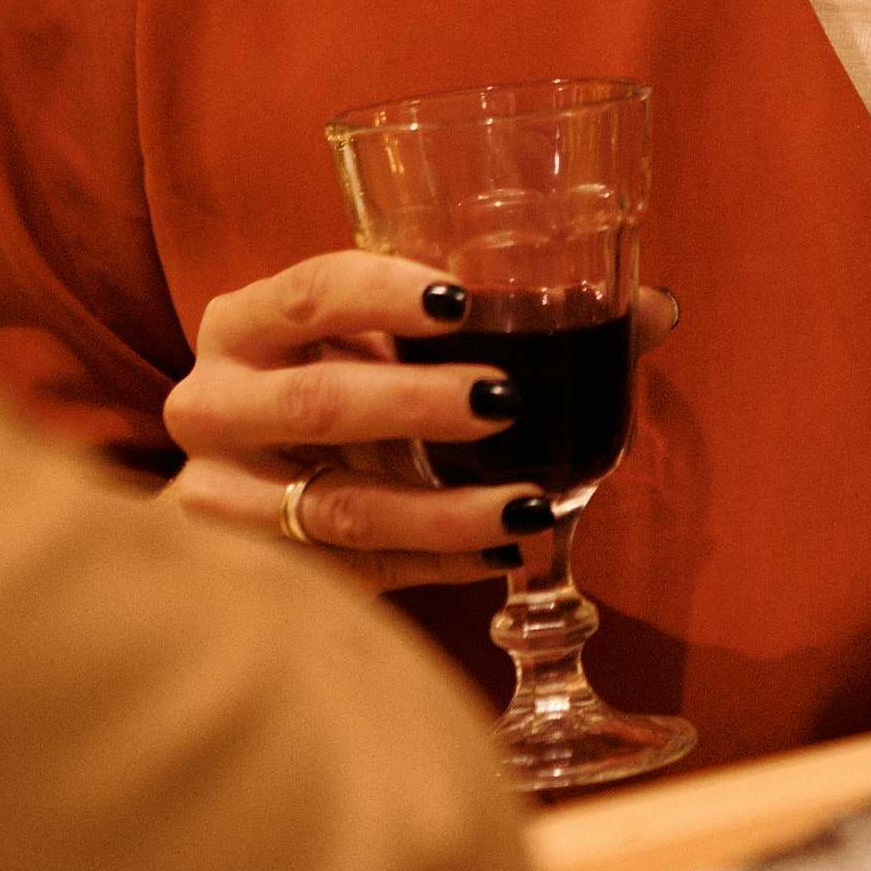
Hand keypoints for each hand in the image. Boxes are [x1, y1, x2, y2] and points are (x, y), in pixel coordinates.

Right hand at [161, 249, 678, 593]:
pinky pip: (357, 576)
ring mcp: (224, 500)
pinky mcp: (256, 579)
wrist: (241, 491)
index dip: (380, 292)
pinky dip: (436, 564)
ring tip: (529, 503)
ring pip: (340, 508)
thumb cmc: (333, 387)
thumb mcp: (380, 346)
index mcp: (241, 326)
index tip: (461, 298)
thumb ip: (492, 319)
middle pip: (315, 403)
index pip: (306, 292)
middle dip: (415, 403)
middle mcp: (214, 405)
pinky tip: (502, 550)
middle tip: (501, 398)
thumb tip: (655, 307)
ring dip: (442, 509)